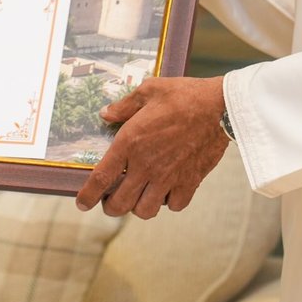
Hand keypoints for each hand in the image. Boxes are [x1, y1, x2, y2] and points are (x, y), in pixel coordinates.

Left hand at [75, 76, 228, 218]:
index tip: (81, 203)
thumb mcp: (148, 90)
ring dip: (138, 207)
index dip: (88, 196)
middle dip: (111, 207)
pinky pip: (173, 206)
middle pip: (120, 204)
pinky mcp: (189, 182)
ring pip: (145, 210)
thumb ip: (124, 105)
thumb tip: (105, 113)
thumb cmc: (183, 95)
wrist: (219, 107)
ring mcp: (168, 177)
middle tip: (111, 200)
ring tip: (138, 197)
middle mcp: (146, 165)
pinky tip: (166, 191)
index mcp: (130, 143)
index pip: (101, 178)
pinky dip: (167, 203)